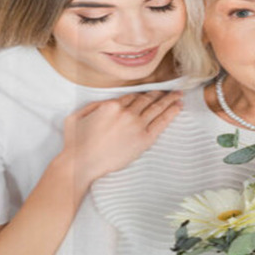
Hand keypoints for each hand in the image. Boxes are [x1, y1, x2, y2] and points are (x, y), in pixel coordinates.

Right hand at [61, 91, 182, 185]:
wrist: (81, 163)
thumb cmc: (76, 143)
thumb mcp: (76, 116)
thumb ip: (93, 105)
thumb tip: (107, 102)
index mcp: (111, 105)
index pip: (131, 97)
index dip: (142, 95)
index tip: (150, 93)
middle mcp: (126, 112)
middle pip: (147, 100)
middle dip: (160, 94)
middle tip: (171, 90)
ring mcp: (136, 125)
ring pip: (156, 108)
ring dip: (169, 100)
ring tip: (179, 95)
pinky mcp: (144, 139)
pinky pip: (161, 122)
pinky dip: (171, 113)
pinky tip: (178, 107)